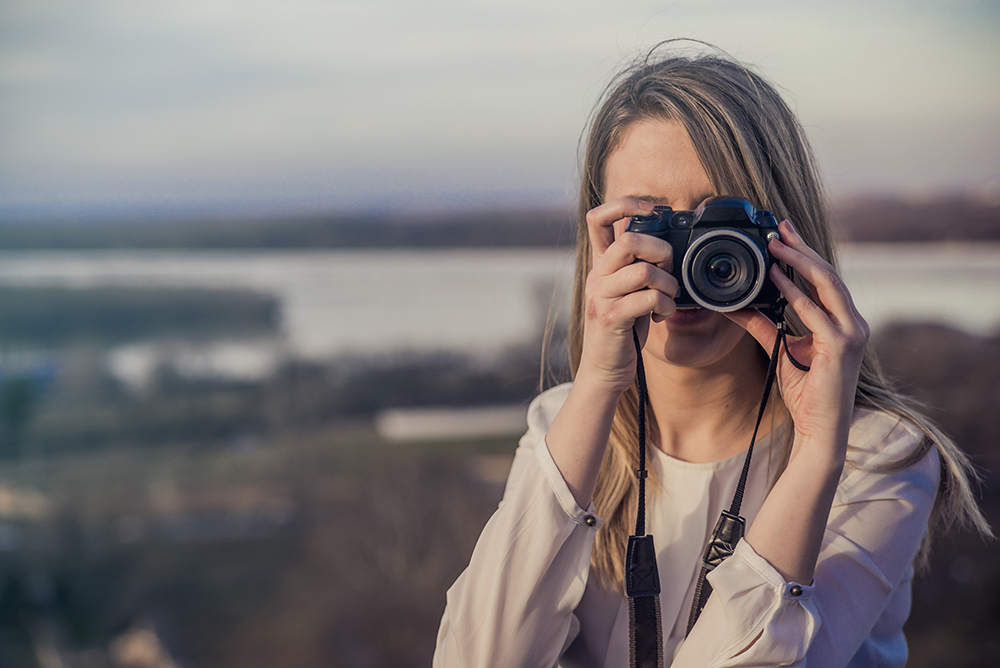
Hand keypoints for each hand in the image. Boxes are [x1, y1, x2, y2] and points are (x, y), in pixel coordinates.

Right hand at [579, 197, 678, 394]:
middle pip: (630, 241)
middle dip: (661, 251)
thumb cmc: (623, 330)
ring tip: (668, 299)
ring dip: (668, 284)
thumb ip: (637, 267)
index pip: (598, 218)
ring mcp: (601, 296)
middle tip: (669, 269)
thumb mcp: (627, 292)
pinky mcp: (611, 317)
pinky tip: (663, 315)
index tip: (652, 210)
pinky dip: (666, 305)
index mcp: (600, 265)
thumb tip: (666, 244)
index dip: (625, 205)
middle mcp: (596, 276)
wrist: (603, 370)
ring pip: (644, 271)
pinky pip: (648, 298)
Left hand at [725, 220, 869, 449]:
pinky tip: (776, 277)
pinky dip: (794, 292)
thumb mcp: (779, 349)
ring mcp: (851, 334)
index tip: (783, 233)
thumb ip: (761, 324)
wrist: (819, 429)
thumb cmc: (806, 392)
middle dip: (802, 247)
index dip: (805, 253)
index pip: (825, 279)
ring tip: (775, 243)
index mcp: (843, 322)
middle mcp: (853, 323)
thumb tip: (733, 305)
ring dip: (799, 260)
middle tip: (779, 226)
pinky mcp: (841, 347)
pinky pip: (815, 312)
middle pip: (828, 274)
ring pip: (826, 284)